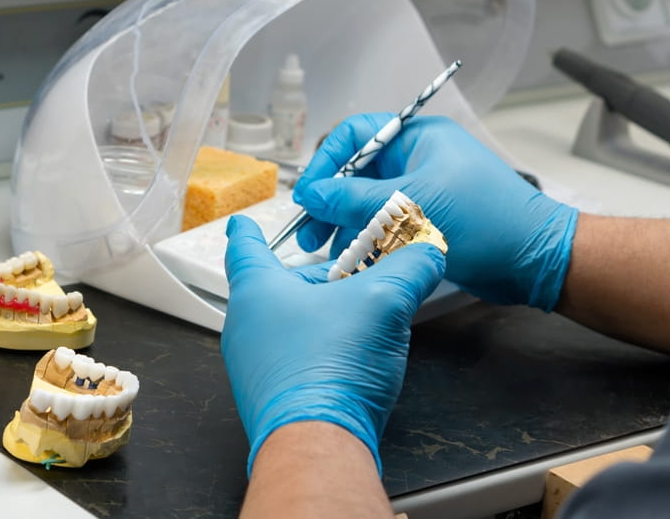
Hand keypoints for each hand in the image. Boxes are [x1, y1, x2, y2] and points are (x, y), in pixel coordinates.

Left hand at [221, 215, 445, 475]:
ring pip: (290, 327)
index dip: (249, 232)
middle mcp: (246, 328)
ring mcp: (255, 367)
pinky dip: (320, 353)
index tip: (243, 224)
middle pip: (281, 289)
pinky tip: (352, 362)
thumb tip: (427, 253)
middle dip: (316, 281)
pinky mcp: (273, 398)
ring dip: (322, 320)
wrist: (320, 445)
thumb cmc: (331, 369)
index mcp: (258, 291)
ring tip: (360, 322)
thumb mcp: (384, 301)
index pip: (246, 248)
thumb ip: (410, 268)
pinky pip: (295, 362)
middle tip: (349, 276)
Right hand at [293, 113, 577, 310]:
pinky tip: (351, 261)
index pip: (355, 136)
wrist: (535, 260)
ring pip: (368, 204)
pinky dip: (367, 241)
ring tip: (325, 252)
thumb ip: (356, 200)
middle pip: (357, 173)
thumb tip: (313, 195)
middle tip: (310, 233)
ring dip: (344, 226)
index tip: (308, 195)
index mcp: (417, 138)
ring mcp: (423, 191)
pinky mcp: (428, 222)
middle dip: (330, 202)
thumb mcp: (413, 205)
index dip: (326, 163)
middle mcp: (417, 160)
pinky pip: (386, 226)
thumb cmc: (486, 221)